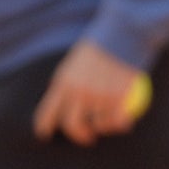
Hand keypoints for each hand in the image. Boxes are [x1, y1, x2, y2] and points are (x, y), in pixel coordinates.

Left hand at [31, 39, 146, 146]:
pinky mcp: (119, 98)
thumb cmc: (99, 45)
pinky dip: (121, 123)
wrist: (122, 32)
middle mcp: (79, 92)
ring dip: (104, 125)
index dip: (44, 127)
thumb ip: (67, 83)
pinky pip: (117, 122)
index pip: (47, 113)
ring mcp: (99, 96)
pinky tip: (124, 119)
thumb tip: (61, 104)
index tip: (44, 134)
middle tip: (88, 137)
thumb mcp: (74, 62)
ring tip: (110, 116)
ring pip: (98, 125)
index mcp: (64, 81)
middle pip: (72, 126)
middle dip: (80, 136)